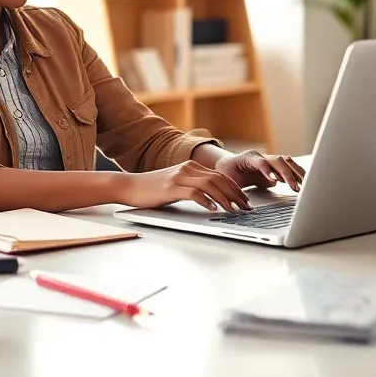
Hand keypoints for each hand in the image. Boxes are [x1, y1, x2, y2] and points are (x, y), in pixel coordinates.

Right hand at [116, 162, 251, 212]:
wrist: (130, 186)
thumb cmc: (153, 189)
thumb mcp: (177, 185)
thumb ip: (193, 187)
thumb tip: (213, 199)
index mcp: (191, 166)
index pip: (220, 175)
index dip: (235, 187)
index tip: (245, 199)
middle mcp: (187, 168)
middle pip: (218, 179)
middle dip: (235, 194)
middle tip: (245, 207)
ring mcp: (179, 177)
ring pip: (210, 185)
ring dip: (225, 198)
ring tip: (234, 209)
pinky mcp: (171, 187)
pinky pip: (194, 193)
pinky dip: (206, 201)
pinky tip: (213, 209)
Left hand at [215, 150, 305, 191]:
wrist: (230, 165)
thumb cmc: (228, 172)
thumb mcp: (227, 179)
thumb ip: (235, 189)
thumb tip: (242, 205)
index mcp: (249, 157)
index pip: (260, 162)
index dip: (267, 170)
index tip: (274, 180)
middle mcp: (262, 156)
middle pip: (278, 161)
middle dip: (287, 174)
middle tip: (295, 187)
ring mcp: (270, 160)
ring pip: (287, 162)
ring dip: (296, 173)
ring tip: (305, 185)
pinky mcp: (277, 167)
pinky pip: (290, 167)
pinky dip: (298, 174)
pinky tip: (305, 183)